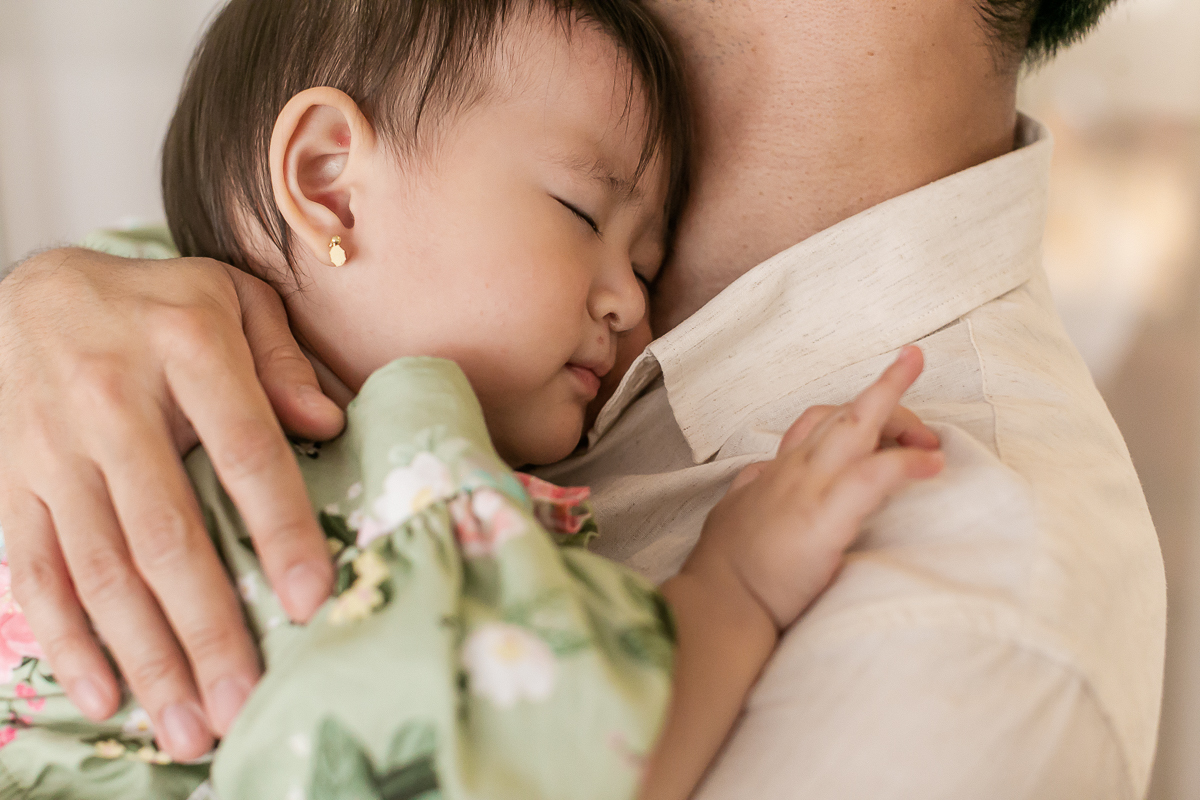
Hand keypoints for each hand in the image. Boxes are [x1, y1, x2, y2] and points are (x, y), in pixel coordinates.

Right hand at [0, 248, 343, 758]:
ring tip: (187, 725)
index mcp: (185, 346)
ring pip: (100, 570)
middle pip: (166, 534)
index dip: (279, 527)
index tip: (310, 598)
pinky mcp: (8, 482)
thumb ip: (281, 358)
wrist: (25, 291)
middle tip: (244, 702)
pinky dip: (67, 639)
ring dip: (145, 656)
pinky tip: (104, 695)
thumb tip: (329, 418)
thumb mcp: (229, 296)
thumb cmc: (155, 303)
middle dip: (207, 628)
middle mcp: (111, 402)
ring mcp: (52, 450)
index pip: (245, 449)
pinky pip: (35, 572)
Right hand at [684, 346, 942, 629]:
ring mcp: (809, 487)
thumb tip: (758, 477)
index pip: (816, 423)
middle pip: (843, 414)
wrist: (719, 601)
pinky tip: (931, 463)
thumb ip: (753, 489)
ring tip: (934, 430)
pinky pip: (872, 474)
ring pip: (855, 426)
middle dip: (884, 392)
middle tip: (922, 422)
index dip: (850, 408)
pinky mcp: (824, 515)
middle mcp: (794, 469)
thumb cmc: (727, 567)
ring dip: (899, 409)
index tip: (878, 404)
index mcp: (778, 471)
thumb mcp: (736, 512)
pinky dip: (905, 462)